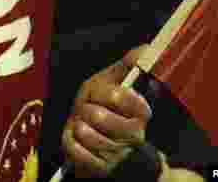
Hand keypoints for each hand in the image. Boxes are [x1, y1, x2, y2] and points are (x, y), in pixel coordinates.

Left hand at [62, 47, 152, 177]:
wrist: (102, 142)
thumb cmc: (106, 107)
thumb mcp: (113, 82)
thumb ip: (127, 65)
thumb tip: (146, 48)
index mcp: (140, 112)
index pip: (120, 96)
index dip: (106, 93)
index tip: (105, 95)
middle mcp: (134, 135)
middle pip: (98, 115)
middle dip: (86, 108)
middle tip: (89, 109)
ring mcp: (118, 154)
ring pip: (85, 132)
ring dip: (78, 125)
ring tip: (83, 124)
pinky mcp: (101, 168)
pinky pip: (75, 150)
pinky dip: (71, 142)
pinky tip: (78, 139)